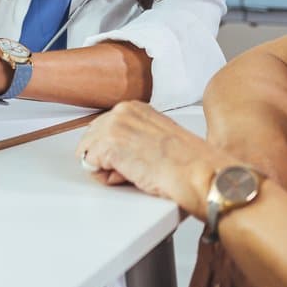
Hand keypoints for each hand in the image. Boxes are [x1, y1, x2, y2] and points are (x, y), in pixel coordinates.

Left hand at [74, 100, 227, 205]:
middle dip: (107, 159)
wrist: (197, 172)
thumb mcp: (157, 137)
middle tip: (135, 169)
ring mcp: (113, 126)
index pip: (102, 129)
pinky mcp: (108, 144)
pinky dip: (107, 178)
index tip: (133, 159)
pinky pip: (90, 166)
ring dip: (107, 168)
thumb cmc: (186, 162)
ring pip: (89, 153)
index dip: (115, 152)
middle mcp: (122, 111)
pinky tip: (131, 176)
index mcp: (134, 108)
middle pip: (91, 140)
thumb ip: (134, 136)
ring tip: (135, 172)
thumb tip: (118, 150)